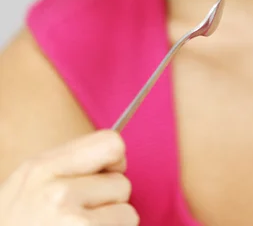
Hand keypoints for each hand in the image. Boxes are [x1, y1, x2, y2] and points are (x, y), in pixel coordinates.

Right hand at [0, 129, 138, 224]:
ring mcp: (73, 223)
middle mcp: (58, 193)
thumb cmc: (17, 223)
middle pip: (122, 183)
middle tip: (84, 214)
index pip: (111, 143)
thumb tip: (115, 159)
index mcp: (43, 168)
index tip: (105, 175)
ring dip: (112, 223)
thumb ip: (68, 165)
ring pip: (127, 213)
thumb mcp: (29, 182)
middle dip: (110, 200)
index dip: (114, 161)